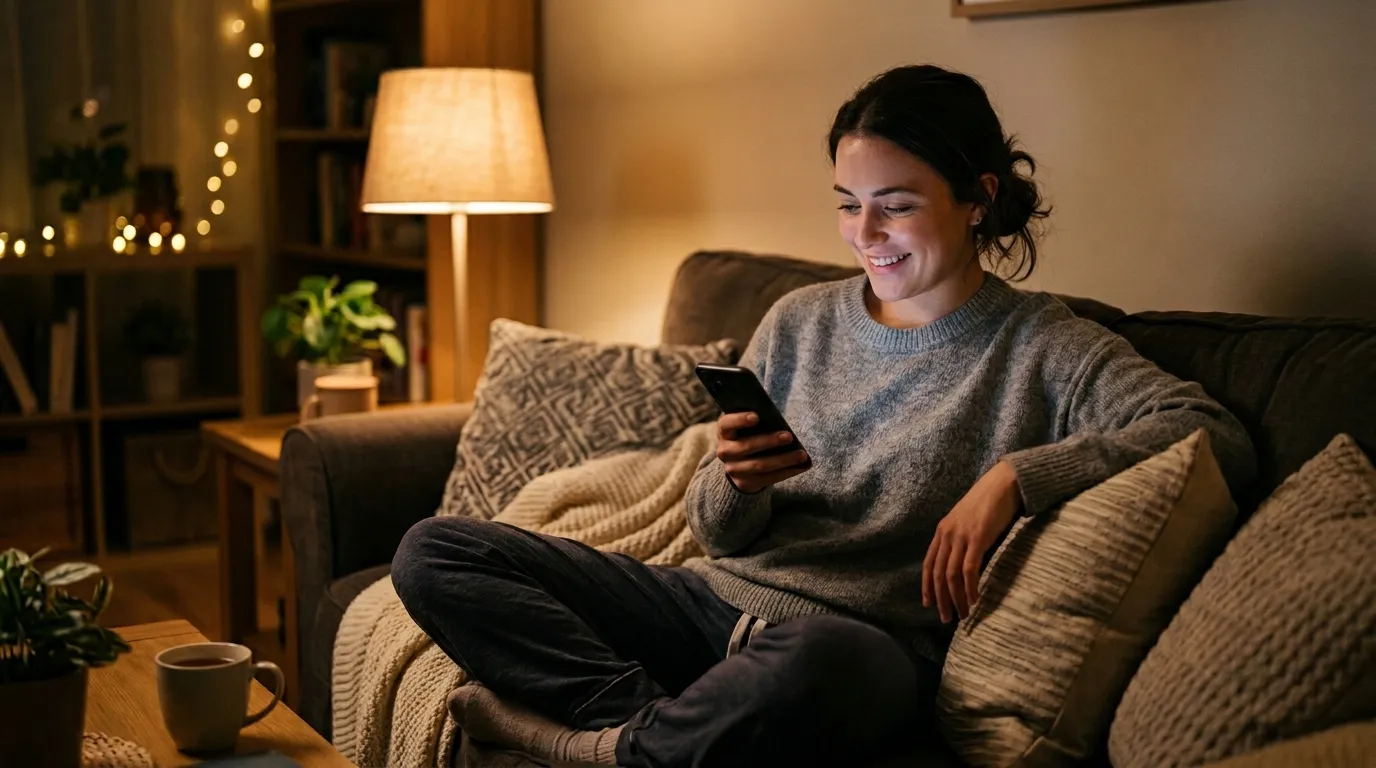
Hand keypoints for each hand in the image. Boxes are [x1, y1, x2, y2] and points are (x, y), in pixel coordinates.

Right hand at [717, 412, 810, 493]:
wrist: (739, 462)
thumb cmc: (749, 434)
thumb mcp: (747, 426)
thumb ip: (757, 420)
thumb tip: (778, 420)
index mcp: (724, 431)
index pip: (727, 423)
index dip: (740, 420)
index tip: (756, 416)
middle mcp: (725, 451)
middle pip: (746, 446)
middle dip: (769, 441)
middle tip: (789, 436)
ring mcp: (733, 469)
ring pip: (759, 465)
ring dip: (783, 460)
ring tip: (801, 455)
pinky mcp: (745, 483)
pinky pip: (767, 478)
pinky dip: (786, 472)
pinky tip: (799, 467)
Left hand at [922, 460, 1021, 622]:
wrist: (1003, 483)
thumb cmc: (988, 503)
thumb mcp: (966, 522)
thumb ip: (961, 541)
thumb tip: (961, 566)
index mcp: (942, 531)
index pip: (928, 564)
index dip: (927, 586)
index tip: (928, 604)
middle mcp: (947, 535)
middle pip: (938, 574)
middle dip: (941, 599)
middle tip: (946, 618)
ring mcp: (961, 536)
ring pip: (951, 575)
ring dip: (956, 598)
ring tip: (962, 614)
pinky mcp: (977, 538)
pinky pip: (969, 569)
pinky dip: (970, 587)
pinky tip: (974, 600)